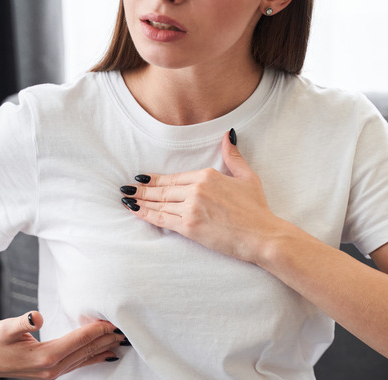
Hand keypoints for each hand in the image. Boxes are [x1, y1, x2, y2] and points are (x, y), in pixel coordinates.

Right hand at [0, 311, 125, 379]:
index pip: (78, 341)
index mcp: (45, 356)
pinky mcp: (50, 371)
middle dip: (106, 340)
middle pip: (86, 351)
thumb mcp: (4, 328)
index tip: (112, 321)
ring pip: (84, 359)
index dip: (96, 330)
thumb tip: (37, 317)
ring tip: (120, 340)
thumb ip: (22, 322)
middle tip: (125, 329)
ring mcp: (52, 372)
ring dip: (103, 349)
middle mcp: (52, 367)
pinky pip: (78, 364)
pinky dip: (93, 358)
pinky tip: (104, 355)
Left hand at [121, 129, 282, 262]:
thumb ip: (233, 156)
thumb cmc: (257, 209)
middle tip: (125, 189)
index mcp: (207, 175)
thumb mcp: (247, 177)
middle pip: (163, 189)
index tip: (142, 179)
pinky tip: (136, 211)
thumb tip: (228, 135)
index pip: (174, 177)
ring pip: (159, 203)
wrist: (262, 235)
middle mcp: (196, 189)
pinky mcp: (189, 227)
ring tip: (126, 199)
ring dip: (140, 201)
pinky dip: (146, 214)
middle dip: (142, 189)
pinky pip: (162, 219)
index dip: (155, 179)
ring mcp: (191, 208)